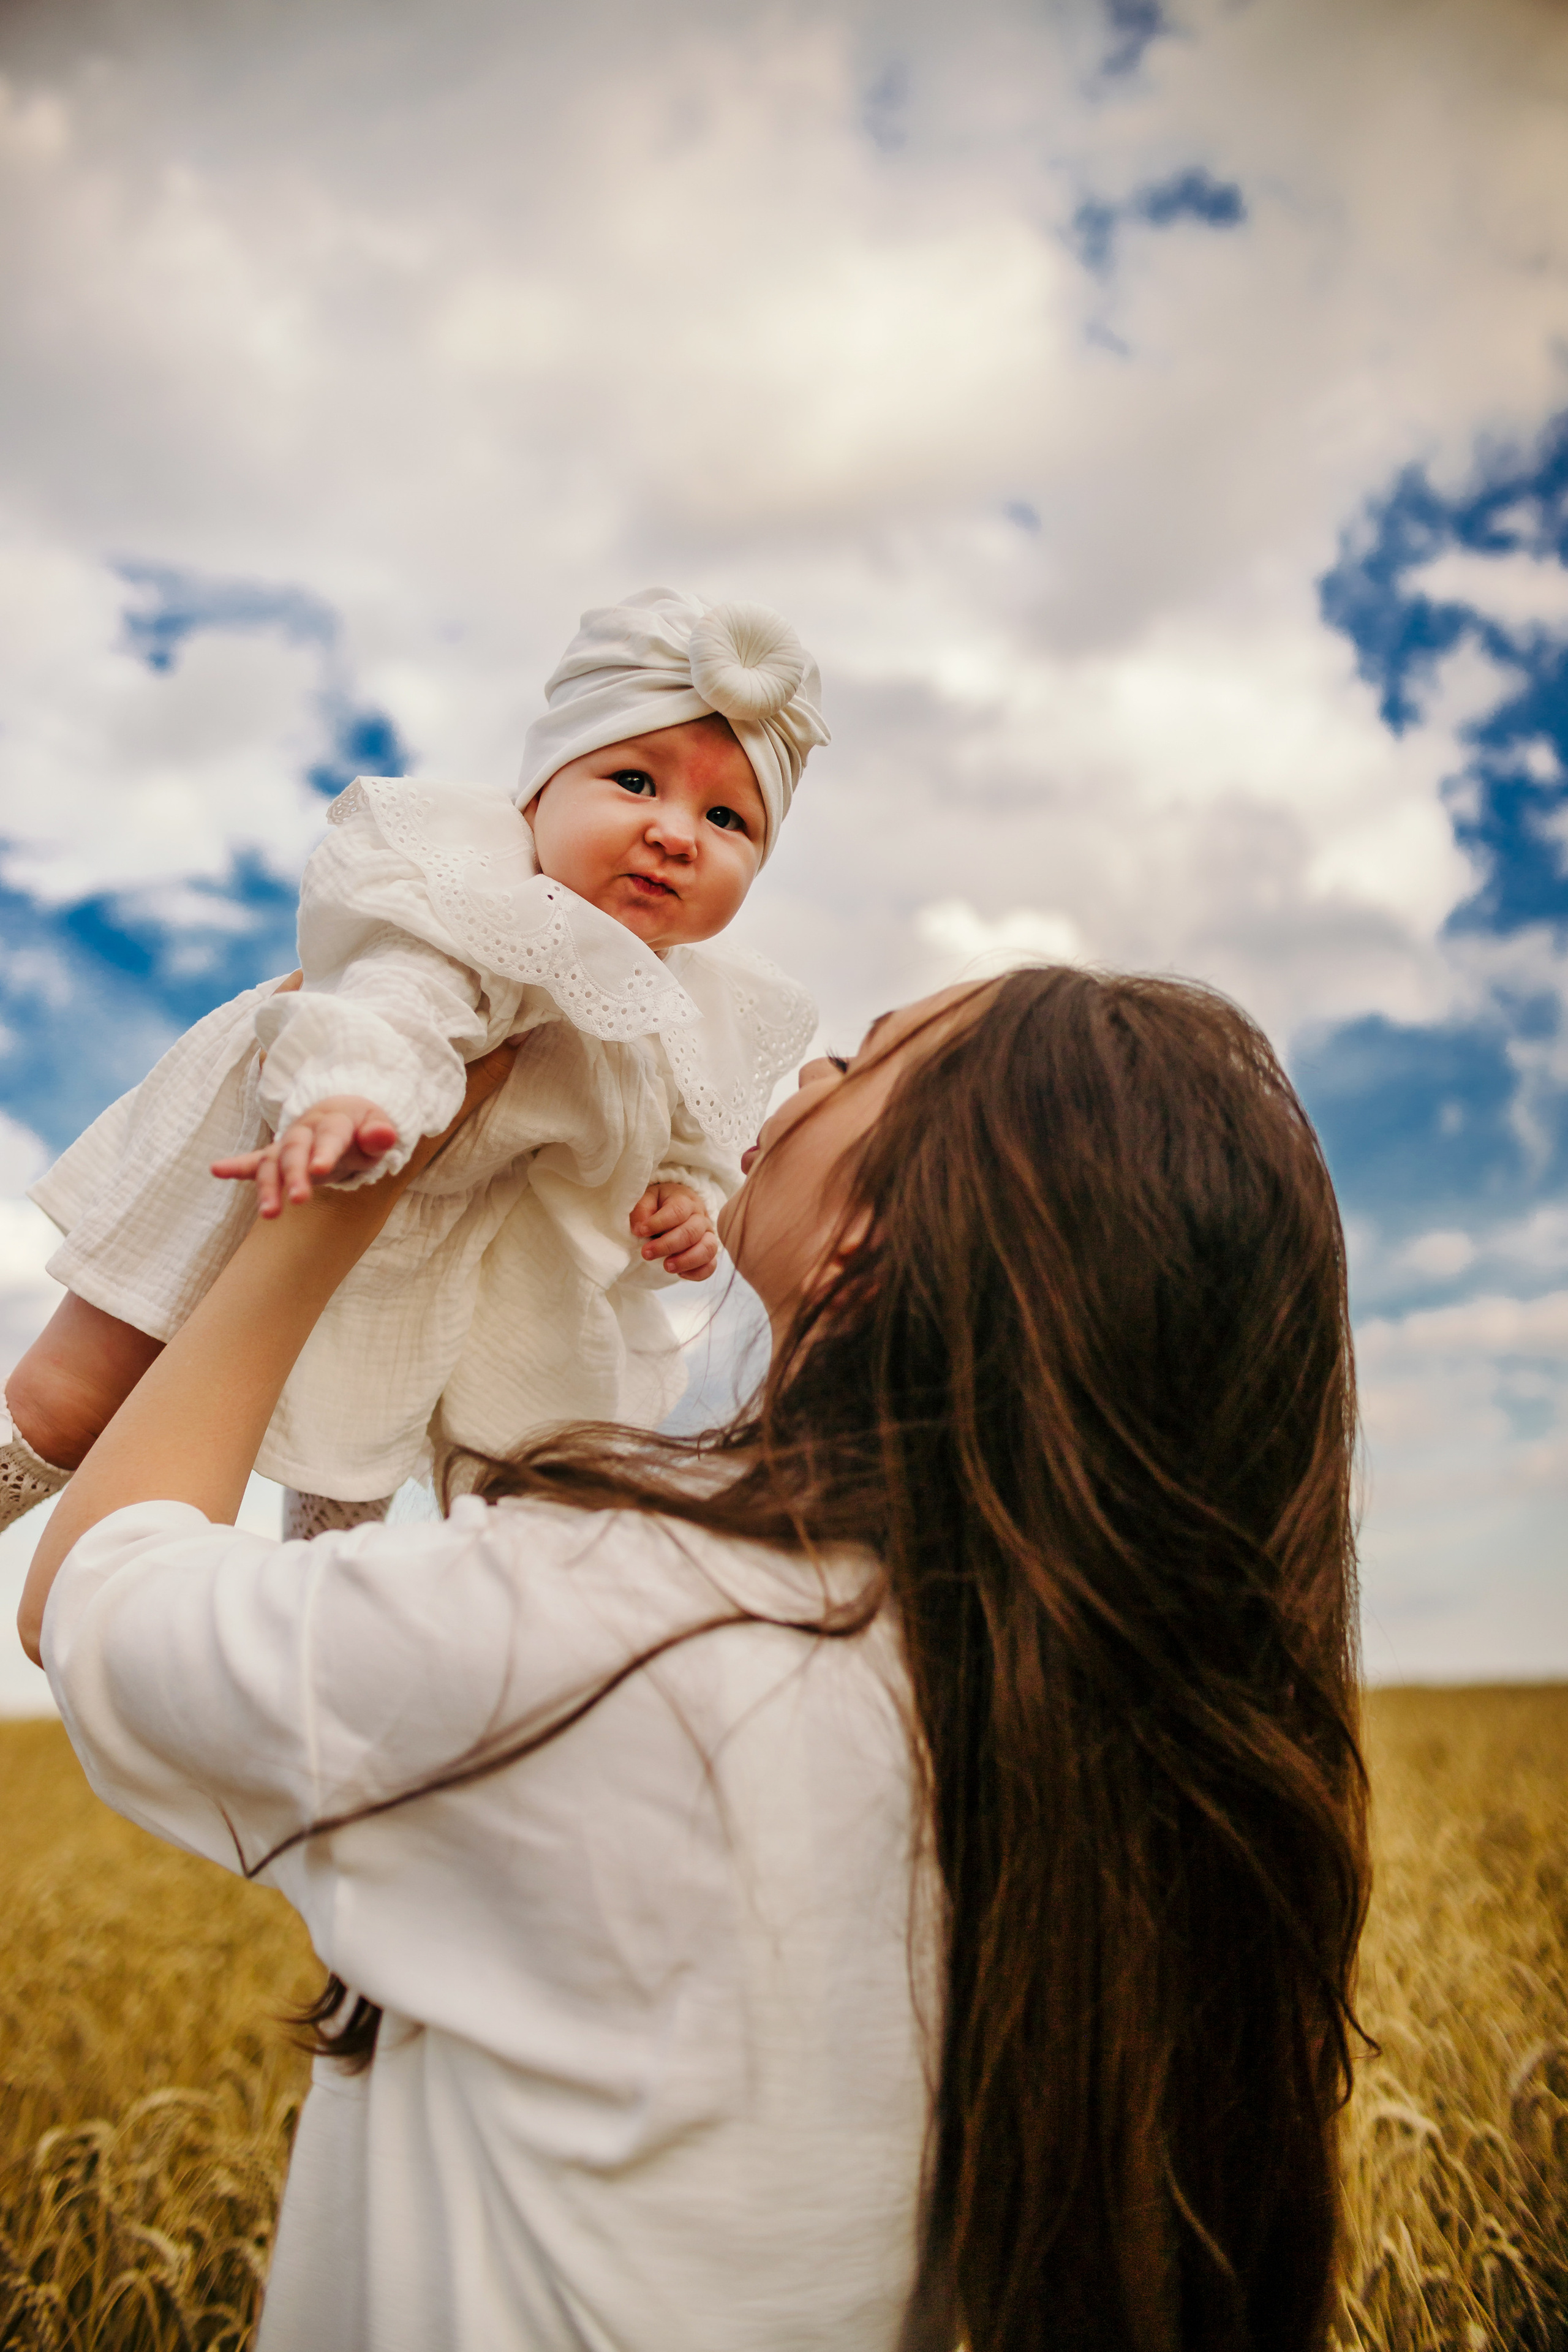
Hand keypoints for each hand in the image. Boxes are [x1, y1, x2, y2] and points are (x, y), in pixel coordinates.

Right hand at [212, 1097, 400, 1217]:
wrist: (343, 1114)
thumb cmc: (364, 1127)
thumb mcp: (378, 1128)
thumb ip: (379, 1134)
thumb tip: (384, 1135)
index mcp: (335, 1121)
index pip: (329, 1136)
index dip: (324, 1151)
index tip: (320, 1170)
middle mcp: (306, 1130)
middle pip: (295, 1149)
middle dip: (294, 1174)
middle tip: (298, 1200)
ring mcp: (289, 1143)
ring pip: (273, 1162)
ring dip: (268, 1186)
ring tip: (269, 1214)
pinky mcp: (278, 1156)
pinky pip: (255, 1161)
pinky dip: (237, 1166)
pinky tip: (217, 1170)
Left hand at [630, 1183, 719, 1280]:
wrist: (680, 1208)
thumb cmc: (662, 1204)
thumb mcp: (648, 1198)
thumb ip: (642, 1209)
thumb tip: (639, 1229)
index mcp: (685, 1201)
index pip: (678, 1211)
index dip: (659, 1222)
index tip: (642, 1231)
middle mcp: (700, 1218)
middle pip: (691, 1232)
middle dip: (667, 1245)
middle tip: (646, 1254)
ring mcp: (708, 1236)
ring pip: (707, 1249)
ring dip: (686, 1260)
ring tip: (666, 1267)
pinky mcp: (709, 1252)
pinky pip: (711, 1265)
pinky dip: (698, 1273)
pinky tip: (680, 1274)